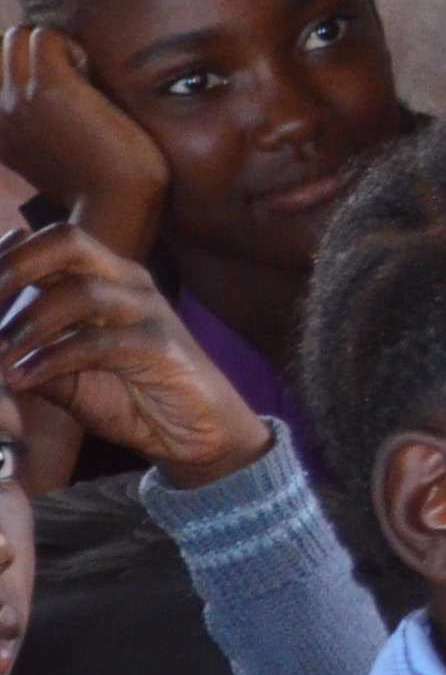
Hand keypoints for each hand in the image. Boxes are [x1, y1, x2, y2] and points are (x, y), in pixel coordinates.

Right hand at [0, 28, 163, 258]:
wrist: (114, 203)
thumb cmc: (95, 173)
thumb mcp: (46, 144)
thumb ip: (30, 115)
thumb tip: (38, 67)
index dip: (20, 63)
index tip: (51, 93)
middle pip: (2, 43)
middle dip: (40, 50)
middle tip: (71, 81)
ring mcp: (15, 99)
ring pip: (20, 34)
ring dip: (56, 47)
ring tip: (81, 80)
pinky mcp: (48, 89)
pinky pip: (46, 36)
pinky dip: (72, 47)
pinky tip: (90, 78)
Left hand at [0, 222, 268, 484]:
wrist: (197, 433)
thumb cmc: (132, 398)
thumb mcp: (66, 377)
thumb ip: (30, 354)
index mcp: (105, 279)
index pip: (50, 244)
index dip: (7, 257)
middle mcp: (127, 282)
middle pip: (67, 241)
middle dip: (13, 267)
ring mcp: (148, 310)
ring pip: (80, 291)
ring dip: (26, 325)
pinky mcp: (161, 345)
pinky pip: (98, 342)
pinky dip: (52, 359)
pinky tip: (23, 379)